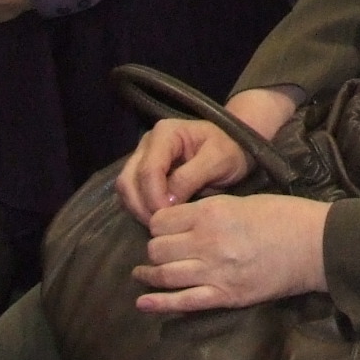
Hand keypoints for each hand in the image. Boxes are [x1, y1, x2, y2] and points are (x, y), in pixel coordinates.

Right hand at [115, 87, 298, 222]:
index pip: (149, 170)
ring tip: (160, 225)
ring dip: (138, 209)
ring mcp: (142, 156)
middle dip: (143, 206)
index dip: (154, 197)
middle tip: (162, 226)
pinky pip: (131, 193)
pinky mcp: (143, 171)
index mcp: (165, 134)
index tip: (170, 217)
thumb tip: (167, 202)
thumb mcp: (218, 160)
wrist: (234, 147)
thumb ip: (190, 178)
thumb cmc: (230, 150)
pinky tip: (157, 219)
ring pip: (126, 187)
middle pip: (129, 179)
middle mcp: (147, 143)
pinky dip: (139, 208)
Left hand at [134, 191, 328, 310]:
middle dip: (154, 249)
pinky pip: (183, 302)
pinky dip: (159, 304)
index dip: (158, 225)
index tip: (164, 229)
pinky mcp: (226, 295)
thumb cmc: (285, 215)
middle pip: (157, 248)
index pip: (161, 221)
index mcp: (211, 213)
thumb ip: (210, 212)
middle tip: (160, 251)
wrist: (315, 245)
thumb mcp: (242, 201)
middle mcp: (207, 241)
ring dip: (150, 275)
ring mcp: (215, 271)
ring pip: (164, 274)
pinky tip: (143, 303)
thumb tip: (184, 222)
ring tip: (143, 274)